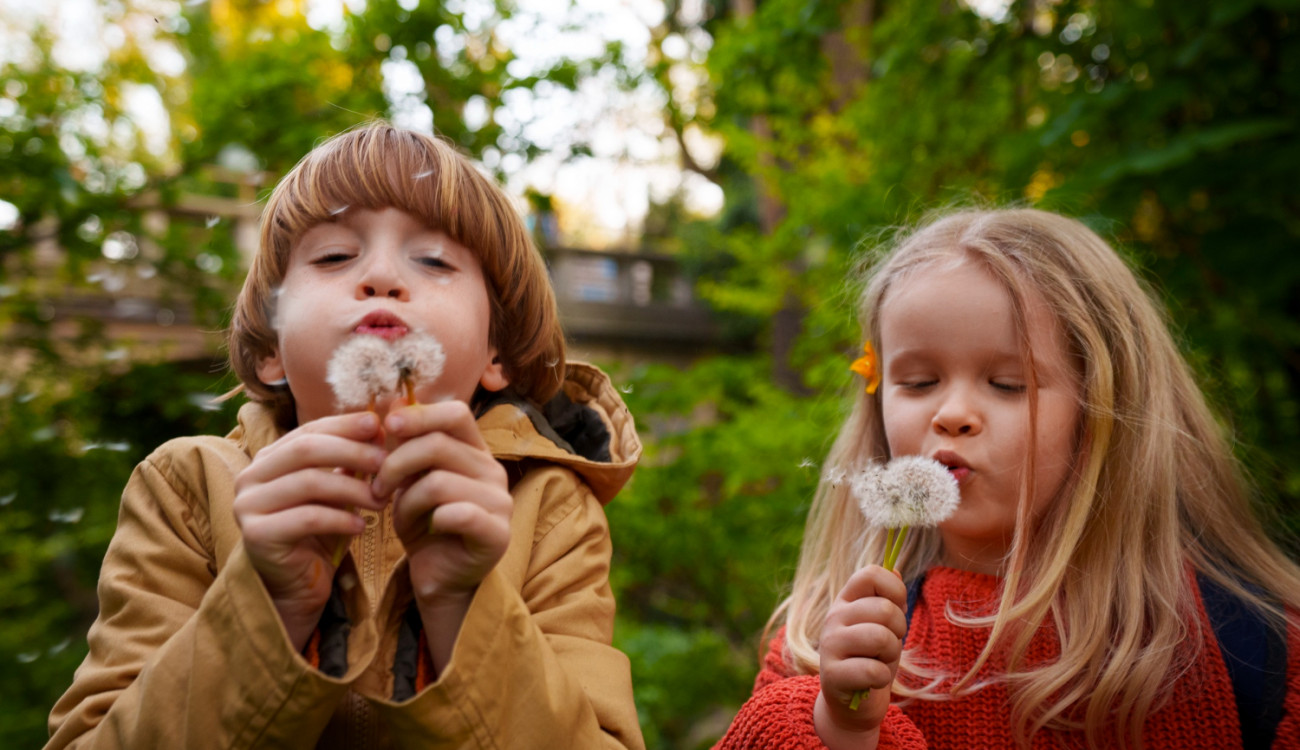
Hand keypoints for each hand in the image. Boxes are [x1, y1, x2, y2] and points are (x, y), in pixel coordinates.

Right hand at [232, 411, 387, 650]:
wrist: (295, 586)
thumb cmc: (318, 533)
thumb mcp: (335, 491)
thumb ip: (349, 461)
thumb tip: (378, 425)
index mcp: (267, 459)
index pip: (308, 431)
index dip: (344, 425)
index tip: (378, 424)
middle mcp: (250, 477)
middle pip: (306, 450)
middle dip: (351, 452)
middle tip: (385, 462)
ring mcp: (248, 506)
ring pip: (309, 482)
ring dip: (353, 489)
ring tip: (381, 500)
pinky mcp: (257, 535)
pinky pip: (307, 518)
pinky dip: (341, 519)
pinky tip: (362, 527)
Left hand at [372, 400, 512, 670]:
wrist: (439, 578)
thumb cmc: (424, 526)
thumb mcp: (408, 481)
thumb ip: (405, 446)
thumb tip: (390, 401)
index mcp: (475, 451)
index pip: (456, 413)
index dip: (418, 414)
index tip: (385, 428)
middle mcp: (493, 471)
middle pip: (438, 444)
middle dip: (395, 463)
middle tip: (376, 487)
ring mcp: (500, 502)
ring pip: (439, 481)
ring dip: (406, 500)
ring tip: (397, 516)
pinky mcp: (498, 533)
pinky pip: (458, 514)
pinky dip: (431, 520)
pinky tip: (427, 530)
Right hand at [814, 564, 907, 749]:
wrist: (853, 703)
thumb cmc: (871, 658)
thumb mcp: (884, 625)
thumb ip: (889, 598)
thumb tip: (894, 568)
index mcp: (846, 600)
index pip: (871, 574)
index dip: (895, 589)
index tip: (897, 608)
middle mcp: (834, 617)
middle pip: (884, 609)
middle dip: (899, 631)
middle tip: (888, 645)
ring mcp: (830, 645)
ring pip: (881, 638)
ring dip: (891, 655)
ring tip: (880, 661)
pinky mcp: (832, 675)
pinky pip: (874, 670)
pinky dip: (882, 679)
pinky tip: (870, 681)